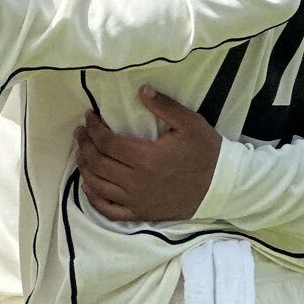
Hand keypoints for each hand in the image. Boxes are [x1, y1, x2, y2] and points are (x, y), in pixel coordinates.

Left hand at [75, 87, 218, 222]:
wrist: (222, 186)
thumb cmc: (206, 153)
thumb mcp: (190, 124)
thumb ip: (164, 106)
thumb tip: (141, 90)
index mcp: (146, 158)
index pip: (107, 143)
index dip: (93, 128)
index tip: (88, 117)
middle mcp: (136, 181)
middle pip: (97, 163)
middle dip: (84, 145)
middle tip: (80, 132)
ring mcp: (137, 200)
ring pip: (98, 186)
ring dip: (84, 167)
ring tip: (82, 152)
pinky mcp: (141, 213)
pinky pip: (109, 210)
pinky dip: (93, 199)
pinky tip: (89, 185)